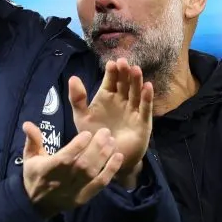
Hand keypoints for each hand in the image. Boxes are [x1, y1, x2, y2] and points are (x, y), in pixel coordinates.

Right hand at [22, 123, 124, 217]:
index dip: (76, 147)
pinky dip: (111, 171)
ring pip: (92, 174)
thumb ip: (32, 140)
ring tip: (112, 141)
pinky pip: (100, 185)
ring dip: (104, 157)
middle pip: (82, 165)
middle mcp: (61, 182)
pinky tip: (118, 157)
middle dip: (96, 148)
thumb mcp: (29, 158)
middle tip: (105, 132)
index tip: (87, 133)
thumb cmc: (35, 176)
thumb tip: (28, 124)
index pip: (64, 159)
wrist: (36, 206)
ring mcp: (74, 192)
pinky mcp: (83, 198)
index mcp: (46, 171)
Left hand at [69, 58, 152, 184]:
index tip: (111, 63)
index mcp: (107, 97)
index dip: (111, 72)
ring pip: (135, 93)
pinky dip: (147, 98)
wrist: (105, 158)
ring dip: (136, 81)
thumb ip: (77, 99)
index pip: (111, 81)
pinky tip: (148, 87)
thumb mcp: (82, 117)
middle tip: (123, 62)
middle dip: (124, 73)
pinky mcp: (142, 122)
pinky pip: (145, 108)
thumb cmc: (94, 136)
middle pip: (124, 84)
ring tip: (136, 69)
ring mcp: (132, 110)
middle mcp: (121, 100)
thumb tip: (73, 77)